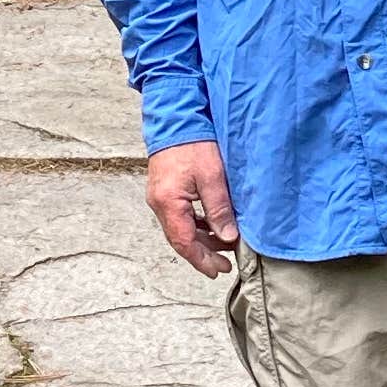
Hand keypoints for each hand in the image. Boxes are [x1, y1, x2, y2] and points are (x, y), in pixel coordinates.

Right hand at [146, 138, 239, 275]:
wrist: (174, 116)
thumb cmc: (193, 143)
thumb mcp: (212, 177)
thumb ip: (219, 209)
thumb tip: (228, 237)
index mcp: (169, 203)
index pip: (185, 243)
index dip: (202, 260)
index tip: (219, 270)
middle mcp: (159, 203)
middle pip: (180, 239)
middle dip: (203, 254)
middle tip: (224, 265)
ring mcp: (160, 196)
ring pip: (180, 228)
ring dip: (201, 239)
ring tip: (224, 245)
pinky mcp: (165, 189)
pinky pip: (179, 216)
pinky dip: (196, 225)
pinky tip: (211, 225)